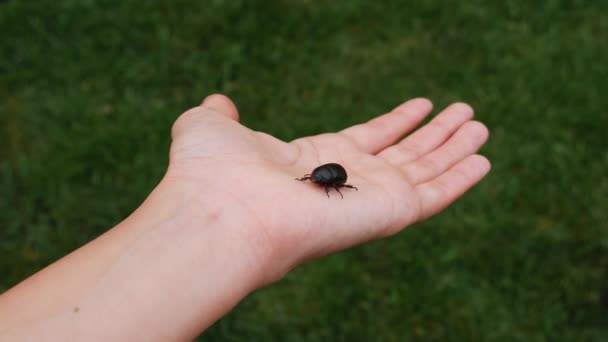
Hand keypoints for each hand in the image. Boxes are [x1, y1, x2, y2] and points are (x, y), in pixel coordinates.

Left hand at [166, 94, 489, 282]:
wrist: (221, 213)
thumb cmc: (209, 173)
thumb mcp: (209, 127)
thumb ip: (221, 115)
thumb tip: (220, 103)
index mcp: (315, 160)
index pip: (368, 139)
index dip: (396, 122)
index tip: (422, 105)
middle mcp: (347, 181)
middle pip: (404, 155)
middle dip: (435, 135)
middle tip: (466, 115)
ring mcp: (369, 199)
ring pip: (425, 172)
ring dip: (454, 150)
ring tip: (481, 127)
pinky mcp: (389, 213)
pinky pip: (435, 195)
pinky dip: (460, 178)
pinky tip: (482, 160)